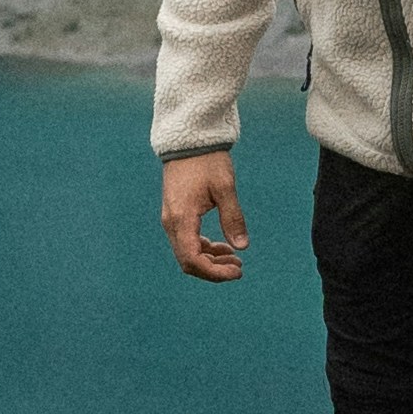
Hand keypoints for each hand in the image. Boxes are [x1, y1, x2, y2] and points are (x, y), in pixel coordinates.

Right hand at [164, 152, 246, 282]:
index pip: (193, 259)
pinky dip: (203, 249)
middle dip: (213, 269)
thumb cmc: (207, 161)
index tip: (237, 271)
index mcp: (182, 218)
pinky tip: (222, 246)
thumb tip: (242, 246)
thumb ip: (233, 218)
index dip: (214, 272)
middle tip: (238, 267)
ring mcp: (171, 219)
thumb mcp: (225, 188)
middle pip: (188, 261)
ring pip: (187, 253)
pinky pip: (186, 241)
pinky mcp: (175, 215)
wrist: (189, 141)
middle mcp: (171, 222)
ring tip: (234, 258)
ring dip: (210, 260)